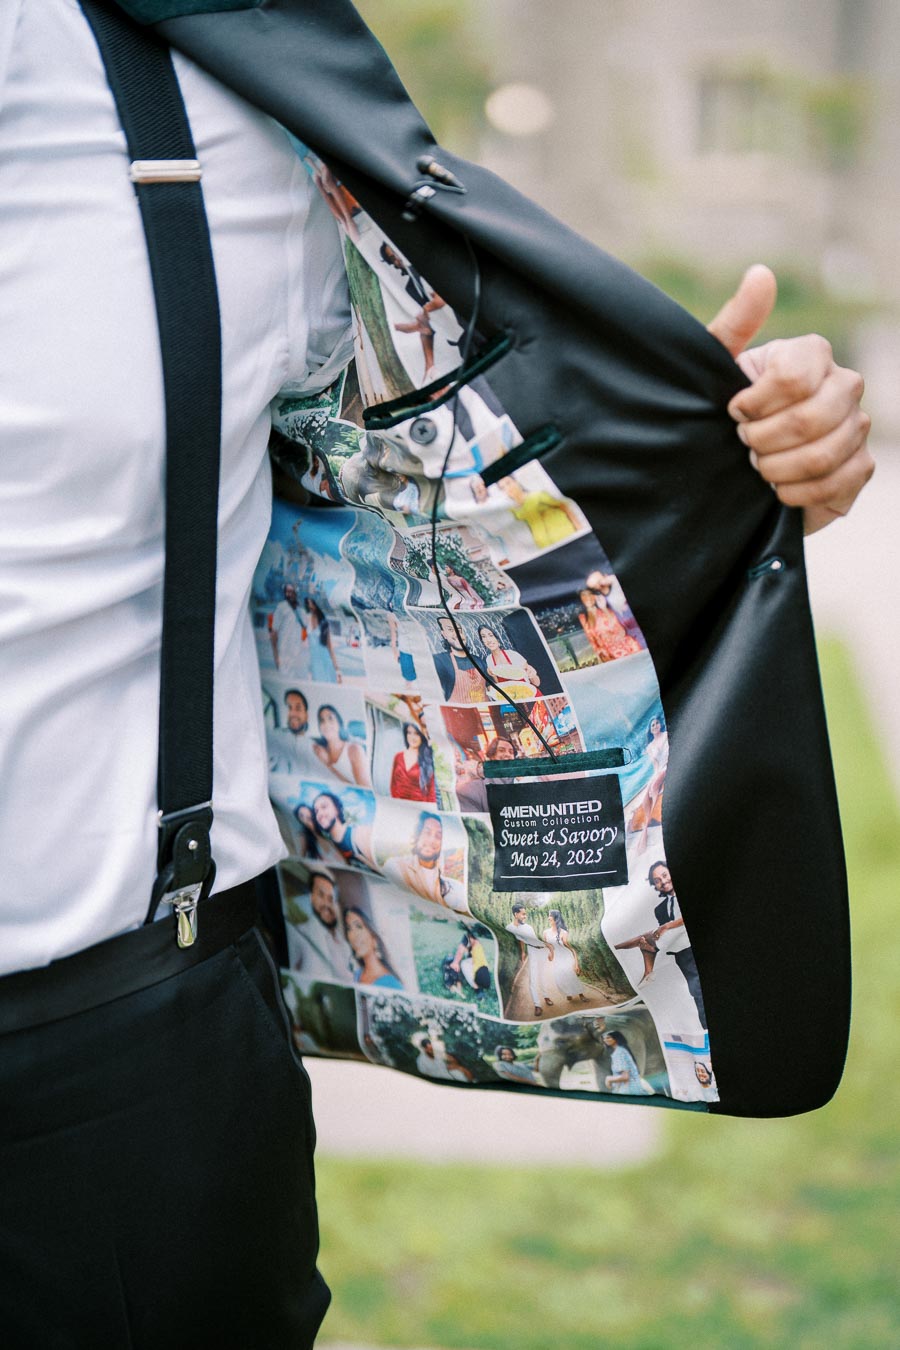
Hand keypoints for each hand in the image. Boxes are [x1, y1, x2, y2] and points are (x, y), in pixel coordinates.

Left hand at [708, 265, 872, 533]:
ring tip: (758, 467)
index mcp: (811, 354)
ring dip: (777, 468)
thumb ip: (735, 324)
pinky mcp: (860, 467)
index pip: (794, 376)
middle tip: (744, 445)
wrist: (738, 469)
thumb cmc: (727, 412)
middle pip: (810, 418)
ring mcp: (857, 426)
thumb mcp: (716, 370)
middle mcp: (843, 384)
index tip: (734, 413)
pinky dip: (796, 493)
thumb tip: (761, 273)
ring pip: (823, 453)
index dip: (757, 403)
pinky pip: (834, 482)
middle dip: (764, 440)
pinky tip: (777, 490)